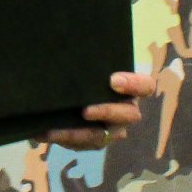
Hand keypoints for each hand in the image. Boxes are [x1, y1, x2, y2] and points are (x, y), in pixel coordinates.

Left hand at [40, 71, 156, 149]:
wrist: (64, 95)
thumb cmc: (83, 76)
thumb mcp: (86, 68)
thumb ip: (86, 64)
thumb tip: (65, 46)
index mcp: (130, 88)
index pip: (145, 86)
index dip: (134, 85)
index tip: (113, 80)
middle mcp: (126, 110)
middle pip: (129, 115)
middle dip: (107, 112)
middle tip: (86, 110)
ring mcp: (112, 129)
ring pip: (105, 136)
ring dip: (80, 133)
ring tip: (55, 131)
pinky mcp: (95, 142)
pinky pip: (84, 145)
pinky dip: (64, 139)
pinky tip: (45, 133)